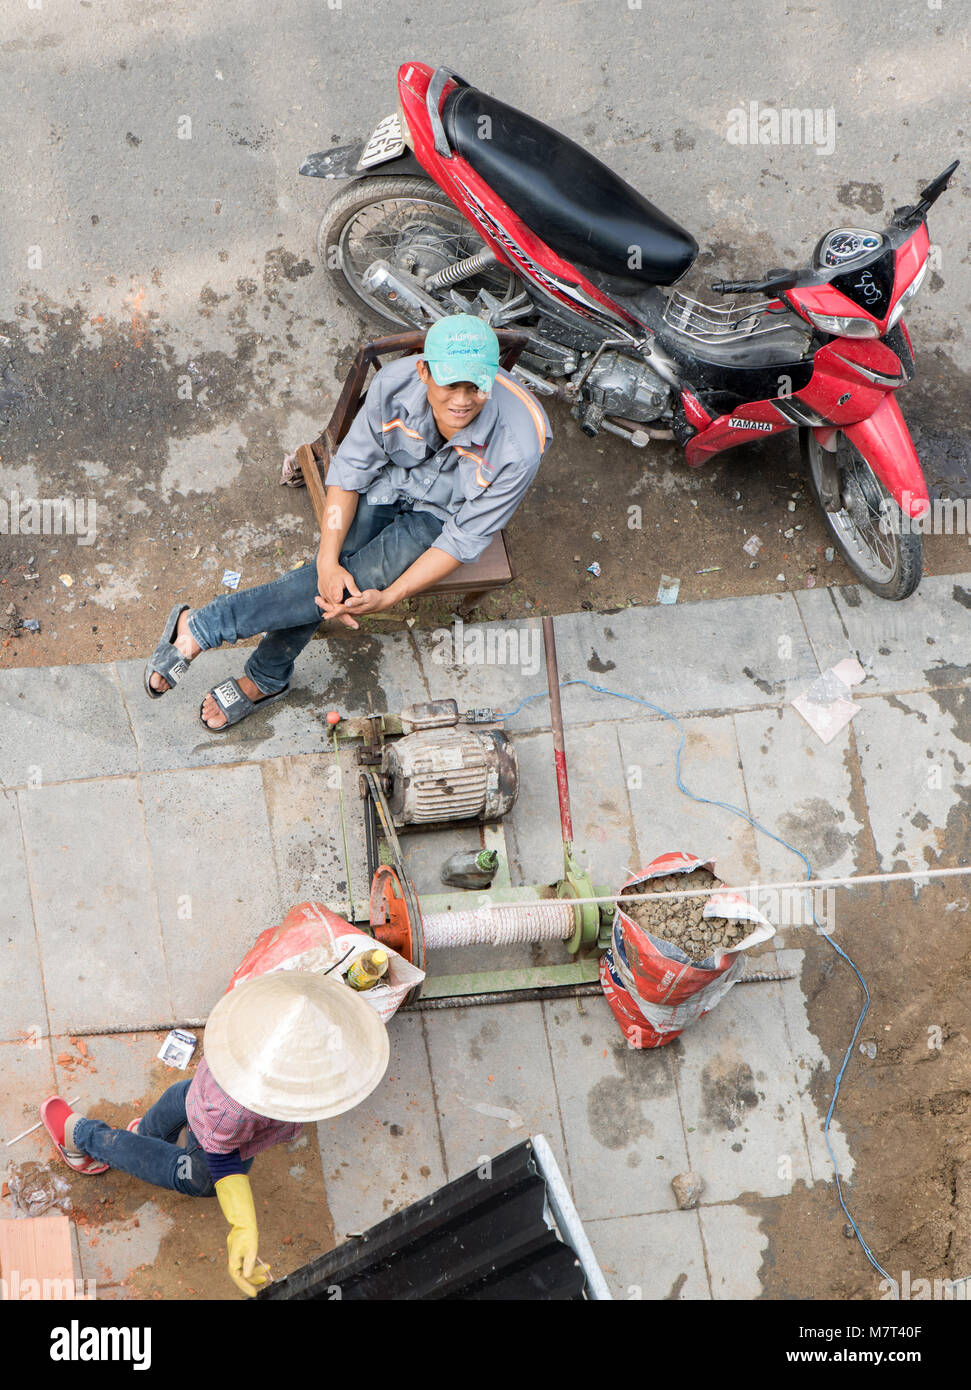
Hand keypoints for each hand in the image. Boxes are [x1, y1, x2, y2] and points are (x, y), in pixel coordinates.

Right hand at [215, 1173, 268, 1298]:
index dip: (246, 1287)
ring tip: (267, 1269)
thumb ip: (249, 1263)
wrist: (243, 1221)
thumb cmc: (246, 1233)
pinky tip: (263, 1265)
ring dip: (255, 1272)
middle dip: (253, 1280)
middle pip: (242, 1276)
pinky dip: (254, 1266)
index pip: (238, 1278)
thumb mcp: (251, 1248)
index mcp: (233, 1261)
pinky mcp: (239, 1254)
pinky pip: (246, 1264)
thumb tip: (247, 1276)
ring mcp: (236, 1258)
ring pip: (245, 1270)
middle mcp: (233, 1261)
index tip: (254, 1293)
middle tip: (265, 1280)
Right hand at [315, 563, 361, 629]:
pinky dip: (337, 612)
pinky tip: (343, 614)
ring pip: (333, 611)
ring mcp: (325, 598)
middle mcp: (329, 598)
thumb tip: (359, 595)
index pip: (341, 610)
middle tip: (356, 626)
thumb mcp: (347, 578)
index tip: (355, 623)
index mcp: (335, 594)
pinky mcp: (324, 597)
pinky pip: (331, 607)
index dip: (348, 617)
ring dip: (342, 617)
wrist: (325, 567)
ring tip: (351, 623)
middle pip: (337, 612)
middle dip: (347, 620)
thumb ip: (352, 588)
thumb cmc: (337, 572)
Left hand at [316, 587, 391, 627]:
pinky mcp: (352, 608)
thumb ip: (356, 601)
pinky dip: (333, 605)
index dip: (331, 612)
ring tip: (318, 599)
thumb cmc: (375, 598)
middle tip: (316, 599)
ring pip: (337, 610)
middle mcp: (351, 611)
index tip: (324, 614)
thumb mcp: (367, 597)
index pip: (340, 611)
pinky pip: (340, 608)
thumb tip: (347, 603)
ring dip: (328, 606)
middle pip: (336, 611)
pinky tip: (329, 602)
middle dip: (326, 607)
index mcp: (353, 609)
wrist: (383, 601)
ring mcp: (352, 610)